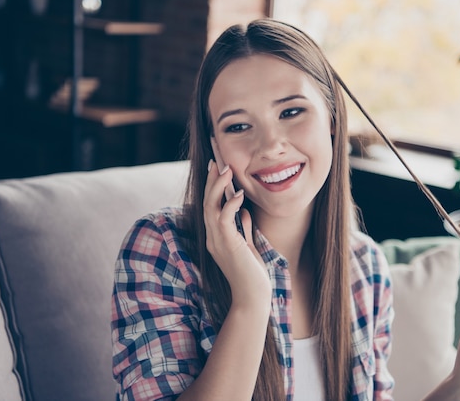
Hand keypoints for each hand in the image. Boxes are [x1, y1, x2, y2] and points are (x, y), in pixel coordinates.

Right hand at [203, 160, 270, 305]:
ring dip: (218, 187)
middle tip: (217, 160)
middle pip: (206, 203)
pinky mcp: (227, 245)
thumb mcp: (248, 245)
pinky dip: (230, 204)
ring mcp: (218, 242)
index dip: (213, 187)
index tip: (217, 168)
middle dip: (212, 180)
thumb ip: (244, 228)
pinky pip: (223, 219)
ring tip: (226, 169)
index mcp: (217, 237)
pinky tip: (238, 194)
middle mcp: (213, 237)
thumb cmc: (252, 274)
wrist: (253, 297)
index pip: (211, 207)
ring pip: (210, 207)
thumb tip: (244, 211)